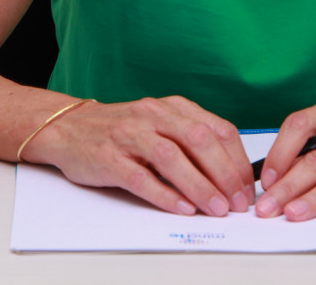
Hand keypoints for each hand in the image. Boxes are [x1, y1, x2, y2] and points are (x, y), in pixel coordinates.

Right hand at [19, 96, 254, 216]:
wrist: (70, 127)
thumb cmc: (122, 130)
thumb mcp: (161, 124)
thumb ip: (191, 140)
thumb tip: (229, 175)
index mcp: (173, 107)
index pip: (217, 129)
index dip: (236, 160)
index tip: (246, 187)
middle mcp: (153, 116)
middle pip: (199, 140)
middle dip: (224, 174)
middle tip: (236, 202)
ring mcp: (129, 135)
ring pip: (171, 158)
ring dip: (198, 185)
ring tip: (215, 208)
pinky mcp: (108, 158)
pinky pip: (140, 177)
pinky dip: (164, 194)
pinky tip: (181, 208)